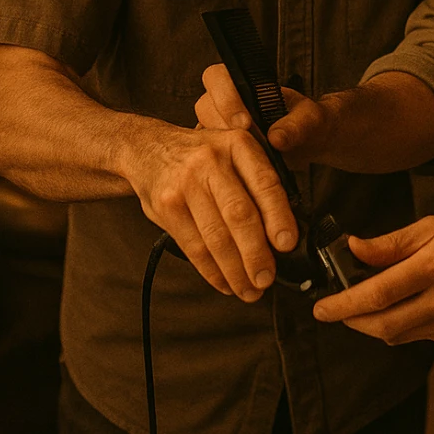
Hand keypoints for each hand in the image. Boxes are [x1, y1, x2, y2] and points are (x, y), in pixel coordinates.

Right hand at [128, 125, 298, 301]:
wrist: (147, 147)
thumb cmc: (200, 154)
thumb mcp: (233, 149)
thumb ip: (258, 179)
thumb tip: (285, 228)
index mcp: (237, 144)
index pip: (265, 183)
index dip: (278, 216)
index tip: (287, 244)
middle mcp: (211, 162)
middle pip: (239, 214)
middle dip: (256, 253)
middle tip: (266, 277)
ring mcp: (185, 185)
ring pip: (216, 237)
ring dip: (235, 270)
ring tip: (250, 289)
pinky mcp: (166, 208)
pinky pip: (194, 247)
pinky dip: (212, 271)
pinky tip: (226, 282)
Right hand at [195, 62, 329, 170]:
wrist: (309, 141)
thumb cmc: (308, 122)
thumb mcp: (310, 119)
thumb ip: (296, 125)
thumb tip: (276, 137)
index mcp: (244, 82)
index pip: (217, 77)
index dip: (225, 98)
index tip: (245, 123)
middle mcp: (227, 101)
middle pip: (204, 106)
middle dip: (222, 127)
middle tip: (243, 146)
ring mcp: (221, 125)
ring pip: (204, 132)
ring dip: (220, 147)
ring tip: (244, 160)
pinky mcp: (220, 148)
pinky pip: (209, 154)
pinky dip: (221, 164)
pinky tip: (238, 172)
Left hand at [311, 215, 433, 344]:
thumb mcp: (430, 226)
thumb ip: (390, 243)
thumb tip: (353, 249)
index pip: (378, 293)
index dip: (344, 303)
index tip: (320, 307)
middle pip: (382, 325)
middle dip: (350, 320)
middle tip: (332, 310)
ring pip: (395, 335)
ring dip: (370, 324)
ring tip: (360, 306)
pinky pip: (413, 336)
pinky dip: (395, 326)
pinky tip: (395, 308)